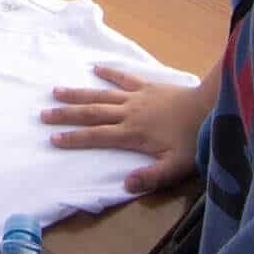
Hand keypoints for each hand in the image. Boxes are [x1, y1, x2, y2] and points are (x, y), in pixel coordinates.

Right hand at [41, 65, 207, 192]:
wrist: (210, 107)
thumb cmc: (194, 140)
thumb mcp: (176, 167)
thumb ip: (151, 177)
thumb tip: (125, 184)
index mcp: (131, 134)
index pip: (96, 136)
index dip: (74, 138)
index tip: (53, 139)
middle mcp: (128, 114)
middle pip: (91, 113)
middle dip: (66, 115)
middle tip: (43, 114)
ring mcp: (136, 97)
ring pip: (101, 95)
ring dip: (78, 94)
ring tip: (56, 91)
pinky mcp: (147, 87)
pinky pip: (124, 78)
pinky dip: (109, 73)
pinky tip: (95, 68)